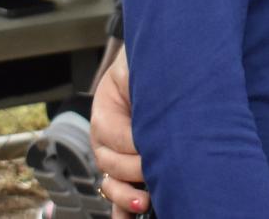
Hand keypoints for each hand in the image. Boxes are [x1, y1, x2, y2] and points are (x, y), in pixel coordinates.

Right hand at [91, 44, 148, 215]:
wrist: (154, 65)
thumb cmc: (147, 66)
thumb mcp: (139, 70)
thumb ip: (144, 86)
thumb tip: (161, 106)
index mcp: (105, 113)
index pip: (117, 135)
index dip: (137, 144)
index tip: (163, 147)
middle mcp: (105, 139)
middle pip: (112, 163)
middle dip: (136, 170)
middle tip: (162, 170)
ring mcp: (113, 157)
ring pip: (111, 183)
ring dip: (126, 196)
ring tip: (145, 202)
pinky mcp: (125, 171)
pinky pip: (118, 195)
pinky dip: (122, 210)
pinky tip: (131, 218)